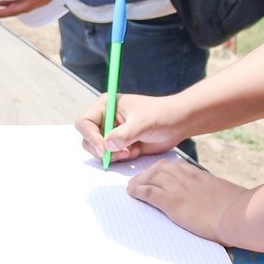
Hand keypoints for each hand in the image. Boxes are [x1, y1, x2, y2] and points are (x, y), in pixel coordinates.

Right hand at [75, 92, 192, 163]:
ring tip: (130, 151)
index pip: (84, 122)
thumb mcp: (142, 123)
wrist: (178, 123)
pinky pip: (111, 157)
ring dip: (112, 155)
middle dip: (102, 150)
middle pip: (87, 139)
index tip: (103, 149)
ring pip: (98, 151)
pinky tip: (135, 151)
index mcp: (105, 105)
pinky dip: (121, 158)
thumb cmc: (161, 115)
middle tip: (120, 153)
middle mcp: (105, 118)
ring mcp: (112, 132)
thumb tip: (107, 146)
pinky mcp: (120, 145)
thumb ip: (123, 135)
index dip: (90, 137)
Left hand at [128, 160, 248, 244]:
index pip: (174, 167)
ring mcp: (177, 187)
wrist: (238, 214)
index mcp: (198, 174)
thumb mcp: (223, 195)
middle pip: (159, 168)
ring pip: (150, 178)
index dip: (162, 170)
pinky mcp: (171, 201)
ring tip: (132, 187)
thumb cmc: (237, 209)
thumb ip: (213, 194)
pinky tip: (132, 193)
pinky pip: (148, 192)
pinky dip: (138, 191)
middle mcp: (186, 176)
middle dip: (146, 173)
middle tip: (139, 180)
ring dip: (139, 181)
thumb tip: (213, 201)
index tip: (155, 174)